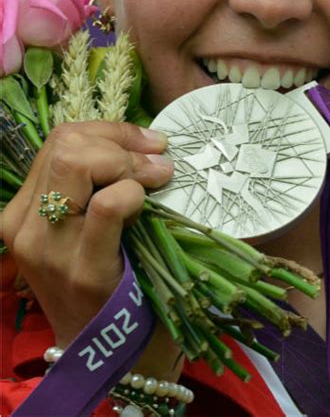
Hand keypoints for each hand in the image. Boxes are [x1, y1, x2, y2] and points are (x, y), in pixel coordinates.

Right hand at [1, 122, 172, 348]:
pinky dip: (133, 193)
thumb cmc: (103, 275)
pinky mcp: (82, 272)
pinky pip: (106, 206)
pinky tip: (145, 205)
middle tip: (156, 162)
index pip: (60, 141)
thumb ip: (98, 184)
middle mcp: (24, 225)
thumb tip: (147, 143)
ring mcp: (48, 249)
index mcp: (23, 209)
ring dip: (129, 163)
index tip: (148, 142)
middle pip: (66, 145)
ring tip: (156, 179)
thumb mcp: (86, 225)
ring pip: (78, 164)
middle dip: (119, 143)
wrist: (102, 348)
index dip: (110, 131)